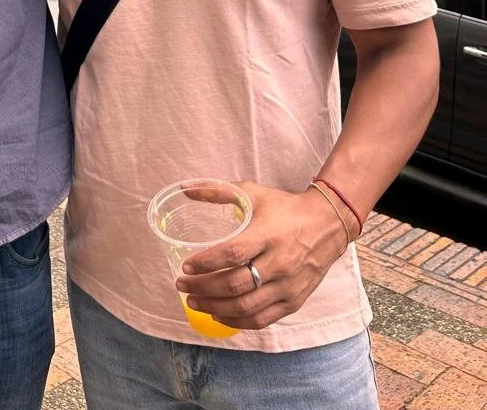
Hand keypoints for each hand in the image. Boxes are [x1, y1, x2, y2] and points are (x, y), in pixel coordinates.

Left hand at [175, 182, 350, 330]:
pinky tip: (219, 314)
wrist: (328, 225)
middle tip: (182, 285)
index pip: (232, 254)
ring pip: (246, 306)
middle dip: (203, 288)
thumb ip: (219, 191)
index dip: (206, 263)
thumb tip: (185, 190)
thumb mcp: (254, 193)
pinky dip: (237, 321)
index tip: (186, 267)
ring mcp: (287, 286)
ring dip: (215, 307)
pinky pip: (262, 320)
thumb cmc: (285, 208)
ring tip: (194, 302)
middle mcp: (278, 263)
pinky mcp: (294, 301)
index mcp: (267, 235)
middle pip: (235, 284)